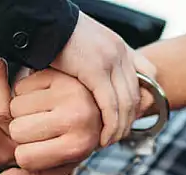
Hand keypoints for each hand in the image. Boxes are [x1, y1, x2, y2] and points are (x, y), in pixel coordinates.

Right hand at [0, 68, 102, 174]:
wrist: (96, 108)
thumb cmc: (74, 140)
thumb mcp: (59, 166)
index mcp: (77, 147)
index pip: (25, 158)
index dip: (24, 155)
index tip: (37, 149)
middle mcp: (77, 119)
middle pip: (17, 131)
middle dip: (20, 133)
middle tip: (39, 129)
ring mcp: (68, 93)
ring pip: (14, 107)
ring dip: (20, 112)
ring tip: (41, 114)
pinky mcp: (58, 74)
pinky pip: (19, 87)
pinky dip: (24, 94)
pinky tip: (41, 98)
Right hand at [51, 11, 154, 147]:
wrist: (41, 22)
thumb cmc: (54, 38)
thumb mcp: (83, 51)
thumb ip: (95, 65)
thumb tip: (96, 88)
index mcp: (119, 47)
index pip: (144, 78)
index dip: (137, 103)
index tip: (126, 119)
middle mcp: (120, 53)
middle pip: (136, 95)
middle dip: (129, 120)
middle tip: (117, 136)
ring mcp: (110, 60)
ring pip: (126, 104)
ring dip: (120, 127)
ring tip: (110, 141)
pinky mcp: (96, 70)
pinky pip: (110, 105)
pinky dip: (110, 125)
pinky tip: (103, 137)